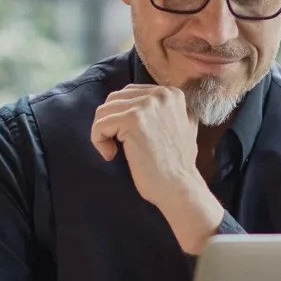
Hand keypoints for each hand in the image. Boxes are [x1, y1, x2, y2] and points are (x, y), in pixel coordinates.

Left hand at [91, 84, 200, 207]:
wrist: (179, 186)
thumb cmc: (177, 165)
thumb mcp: (182, 127)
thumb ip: (166, 112)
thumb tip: (142, 105)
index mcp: (171, 93)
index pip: (130, 93)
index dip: (121, 116)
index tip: (127, 138)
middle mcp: (160, 94)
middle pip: (114, 99)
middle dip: (109, 122)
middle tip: (116, 145)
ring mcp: (146, 105)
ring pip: (104, 111)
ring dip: (102, 133)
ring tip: (113, 151)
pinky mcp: (132, 120)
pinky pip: (100, 125)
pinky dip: (99, 141)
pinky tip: (111, 155)